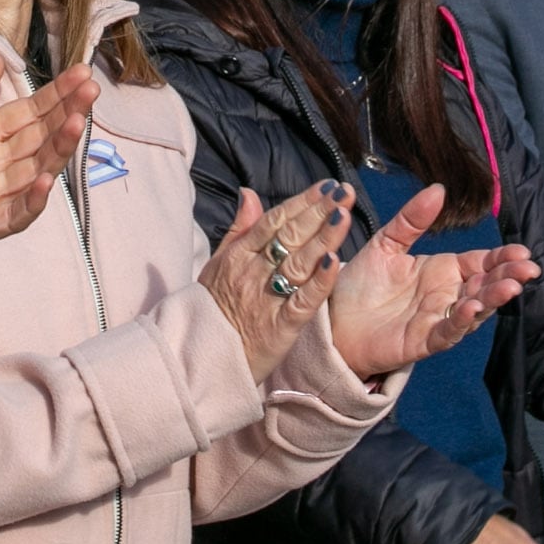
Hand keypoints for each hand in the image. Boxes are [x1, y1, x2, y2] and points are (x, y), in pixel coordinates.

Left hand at [0, 55, 100, 327]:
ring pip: (33, 172)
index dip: (55, 95)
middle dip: (66, 114)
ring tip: (76, 122)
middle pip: (38, 138)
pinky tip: (46, 178)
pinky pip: (10, 215)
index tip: (80, 73)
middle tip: (90, 88)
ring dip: (57, 151)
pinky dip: (31, 201)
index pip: (26, 112)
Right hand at [197, 182, 353, 381]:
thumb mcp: (218, 263)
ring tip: (344, 215)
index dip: (302, 202)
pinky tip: (335, 262)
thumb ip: (238, 227)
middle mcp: (253, 272)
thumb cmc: (210, 308)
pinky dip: (318, 281)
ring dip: (323, 237)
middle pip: (290, 236)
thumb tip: (249, 192)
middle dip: (319, 211)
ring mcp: (266, 299)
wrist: (199, 357)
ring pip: (298, 263)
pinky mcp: (279, 327)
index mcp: (239, 254)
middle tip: (342, 192)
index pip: (275, 221)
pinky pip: (302, 301)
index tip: (327, 186)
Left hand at [326, 182, 538, 379]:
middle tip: (528, 268)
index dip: (502, 257)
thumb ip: (412, 219)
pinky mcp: (422, 341)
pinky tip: (472, 308)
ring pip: (474, 310)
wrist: (333, 320)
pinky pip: (447, 332)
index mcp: (442, 271)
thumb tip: (438, 189)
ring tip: (510, 287)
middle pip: (485, 285)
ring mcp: (437, 320)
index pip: (480, 262)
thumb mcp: (386, 243)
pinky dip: (461, 322)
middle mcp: (446, 296)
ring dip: (492, 299)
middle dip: (508, 277)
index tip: (522, 251)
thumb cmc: (361, 285)